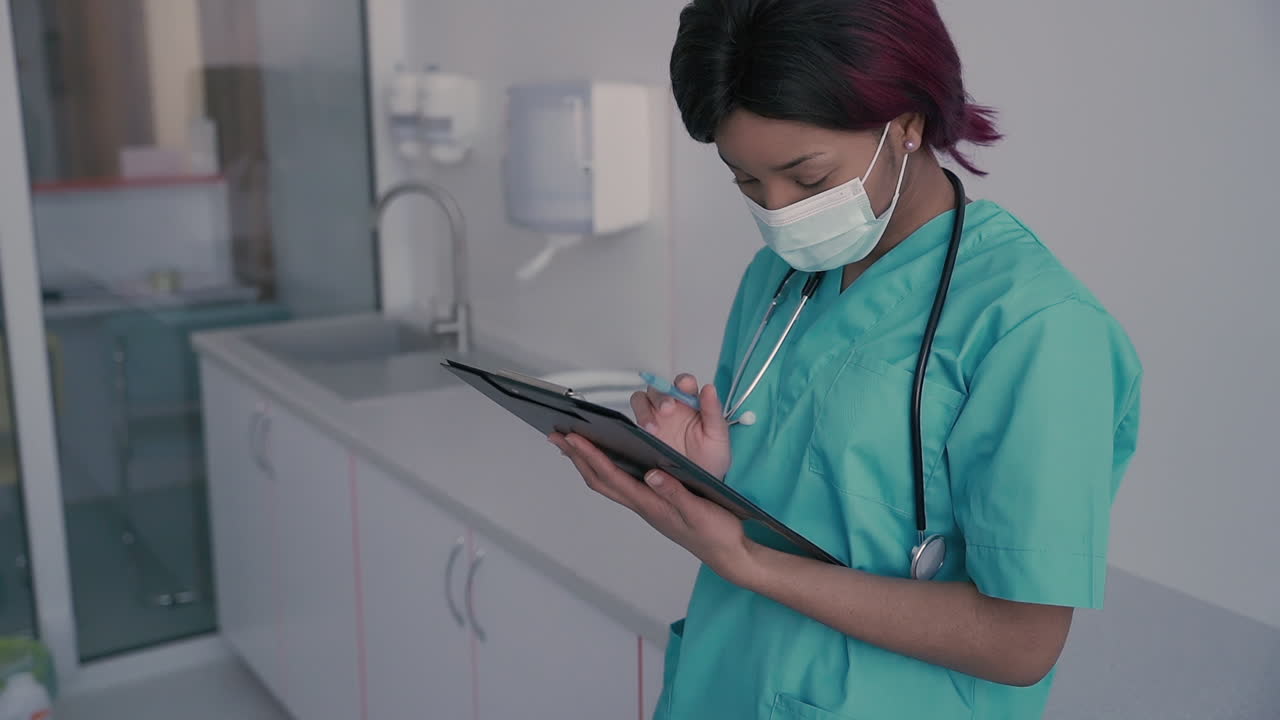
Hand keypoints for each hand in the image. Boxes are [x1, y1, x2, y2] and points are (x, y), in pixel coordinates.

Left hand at [549, 432, 758, 585]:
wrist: (728, 554)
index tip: (573, 438)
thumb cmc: (716, 533)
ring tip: (571, 444)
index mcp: (651, 504)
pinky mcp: (654, 504)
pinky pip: (621, 484)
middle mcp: (643, 505)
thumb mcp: (699, 511)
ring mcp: (647, 506)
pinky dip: (606, 468)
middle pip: (600, 480)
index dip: (591, 456)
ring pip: (608, 483)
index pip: (613, 476)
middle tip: (556, 436)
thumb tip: (651, 474)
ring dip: (587, 463)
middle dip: (577, 457)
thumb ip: (676, 493)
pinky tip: (606, 459)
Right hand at [630, 374, 730, 479]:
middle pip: (659, 388)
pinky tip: (645, 433)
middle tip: (667, 409)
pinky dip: (636, 422)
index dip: (682, 382)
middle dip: (661, 396)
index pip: (684, 382)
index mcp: (691, 402)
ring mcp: (656, 418)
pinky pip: (633, 420)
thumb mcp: (718, 435)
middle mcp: (672, 406)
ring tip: (652, 428)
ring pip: (641, 400)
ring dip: (644, 409)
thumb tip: (709, 387)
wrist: (698, 484)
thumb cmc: (712, 457)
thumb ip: (713, 411)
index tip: (684, 387)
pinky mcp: (644, 432)